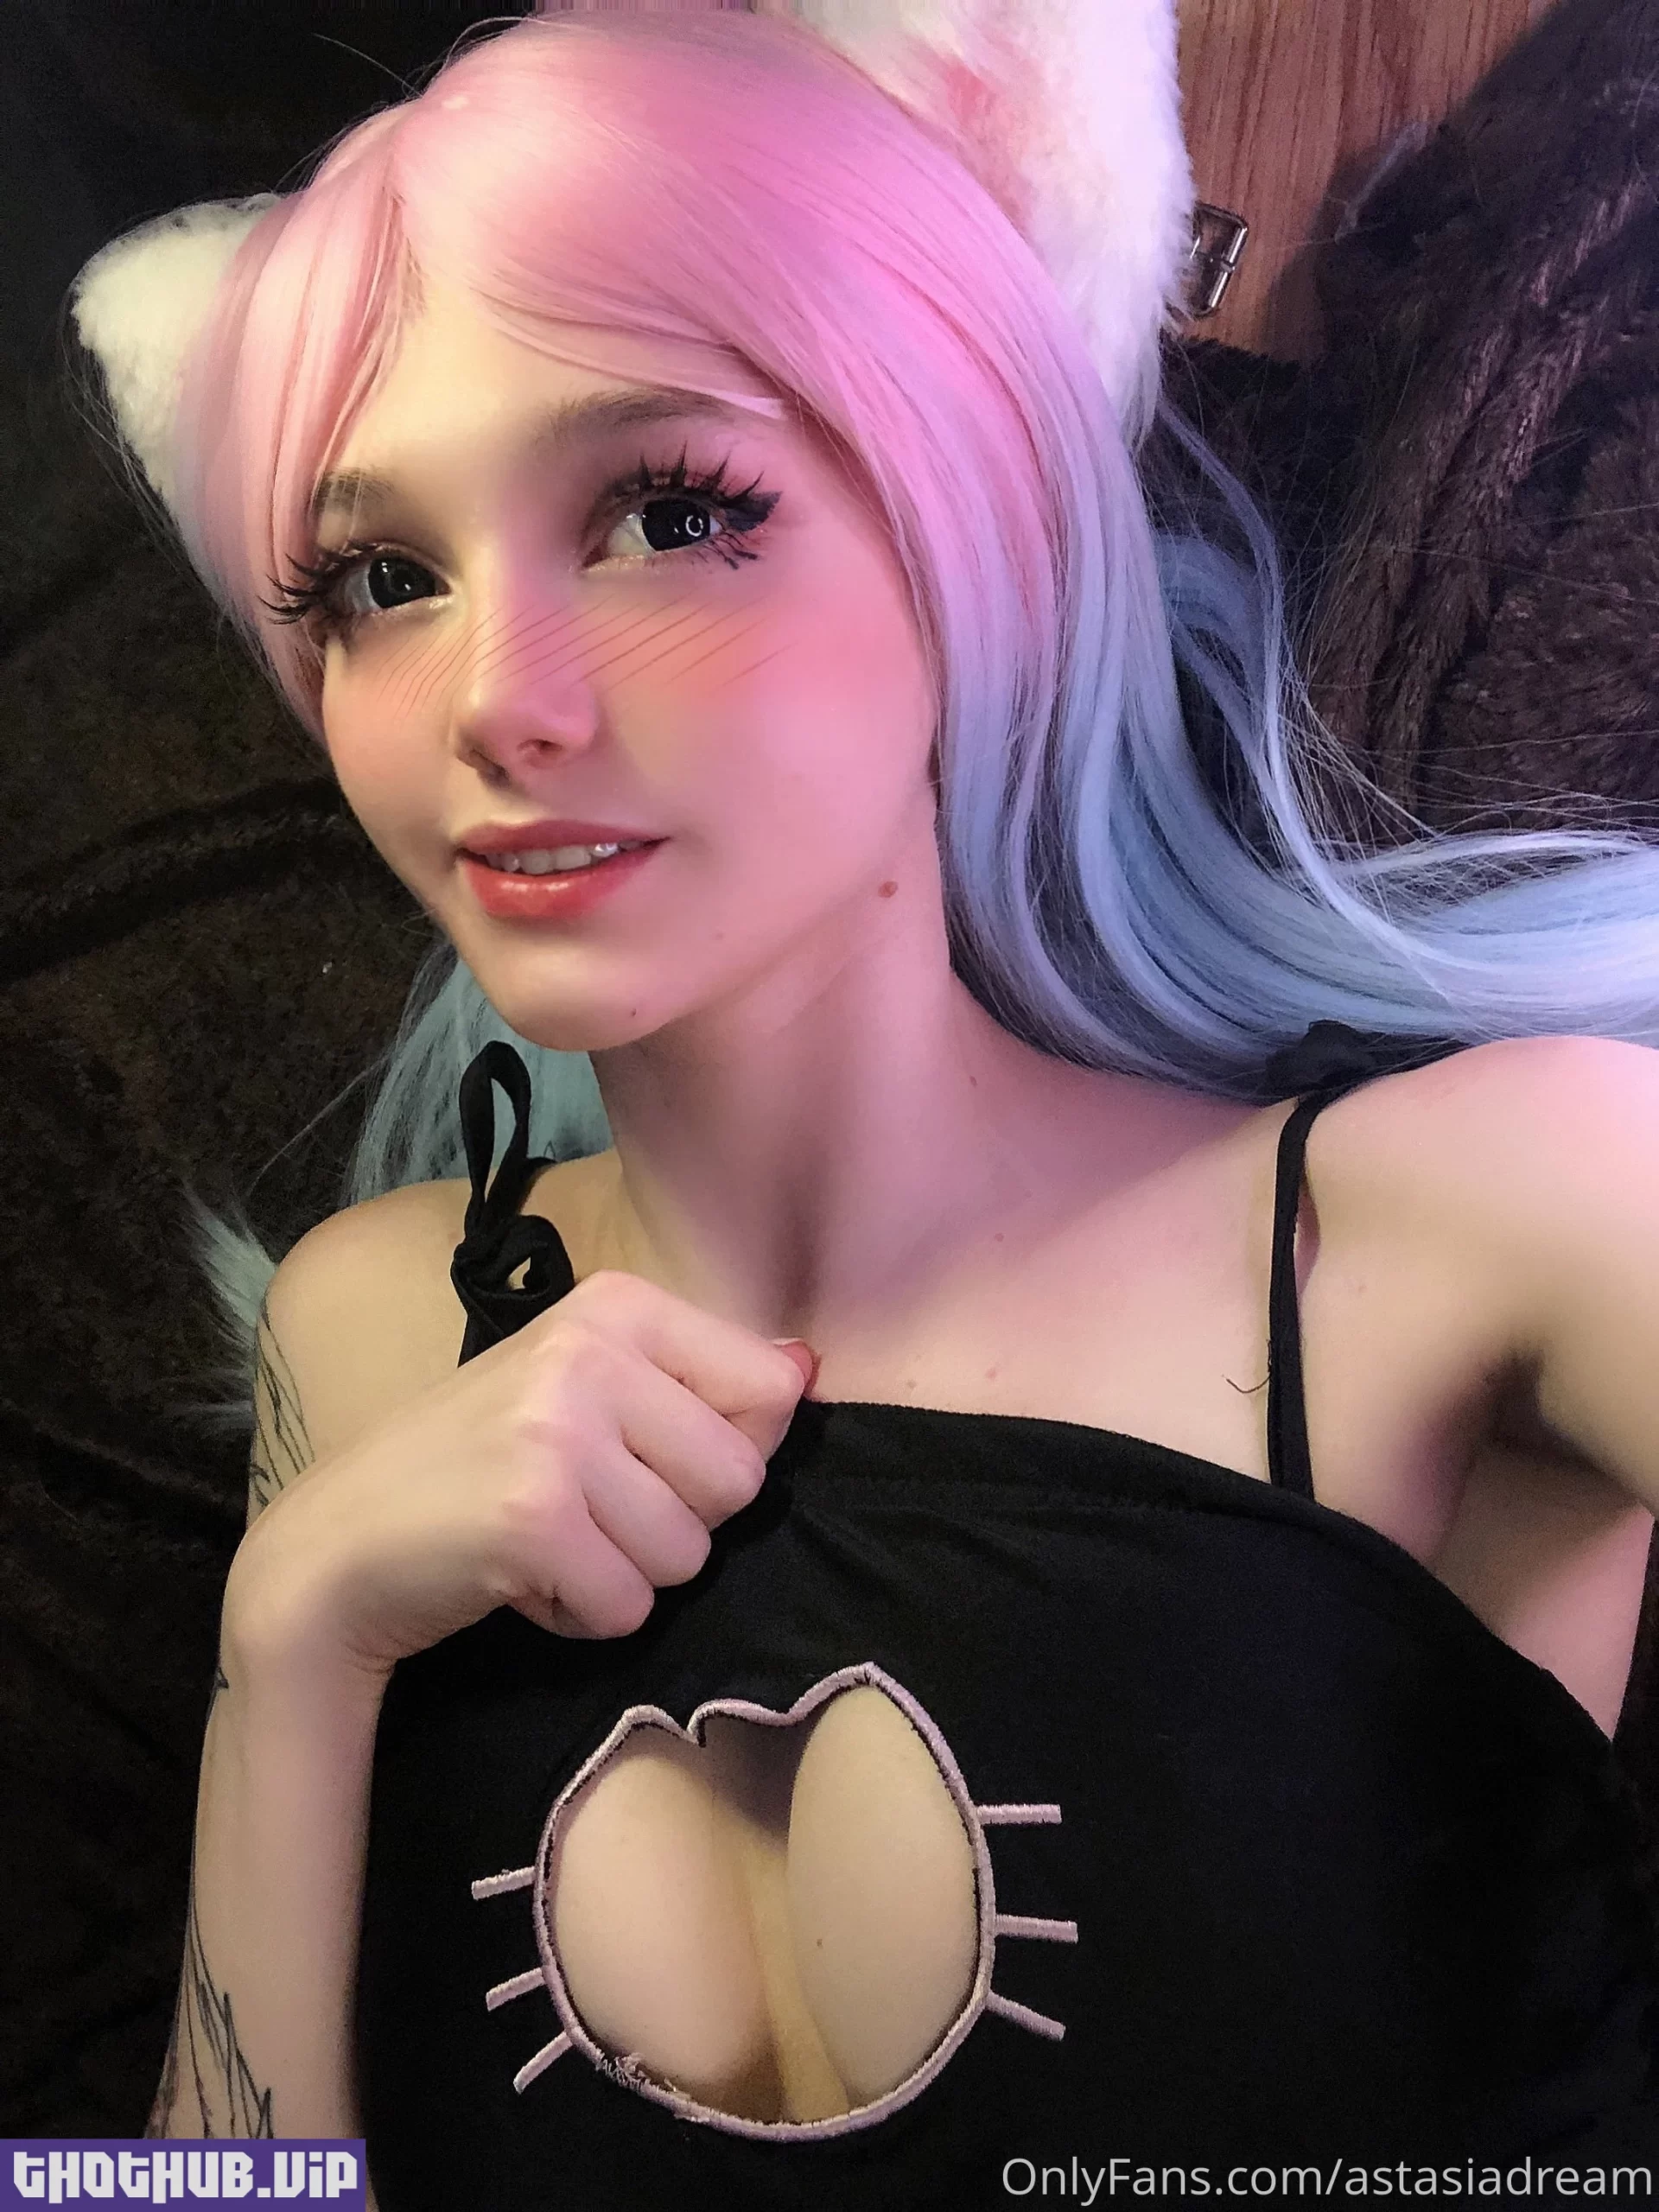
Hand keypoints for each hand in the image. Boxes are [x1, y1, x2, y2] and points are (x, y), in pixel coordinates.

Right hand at [223, 1271, 815, 1678]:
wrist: (340, 1545)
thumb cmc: (475, 1466)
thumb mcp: (583, 1388)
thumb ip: (695, 1380)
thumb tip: (807, 1369)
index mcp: (615, 1304)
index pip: (771, 1389)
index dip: (727, 1452)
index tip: (649, 1456)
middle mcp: (588, 1352)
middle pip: (741, 1482)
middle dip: (677, 1523)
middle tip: (590, 1510)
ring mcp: (558, 1431)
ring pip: (690, 1553)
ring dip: (629, 1575)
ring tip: (553, 1541)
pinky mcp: (533, 1516)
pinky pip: (630, 1605)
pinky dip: (584, 1615)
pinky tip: (524, 1577)